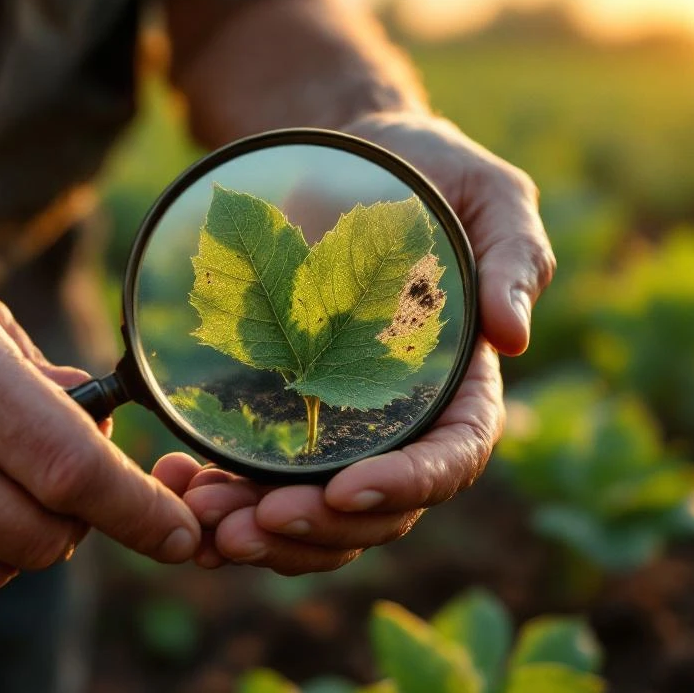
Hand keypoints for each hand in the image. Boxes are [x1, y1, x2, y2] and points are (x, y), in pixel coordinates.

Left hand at [158, 111, 553, 573]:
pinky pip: (255, 479)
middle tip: (250, 526)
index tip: (348, 492)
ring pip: (310, 513)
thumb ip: (513, 260)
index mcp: (462, 390)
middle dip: (315, 529)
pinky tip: (178, 490)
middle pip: (372, 511)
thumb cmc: (430, 176)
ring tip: (203, 528)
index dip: (406, 488)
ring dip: (259, 534)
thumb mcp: (489, 199)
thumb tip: (514, 337)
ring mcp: (338, 429)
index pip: (449, 460)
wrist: (344, 159)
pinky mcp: (280, 418)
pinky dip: (220, 499)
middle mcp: (402, 425)